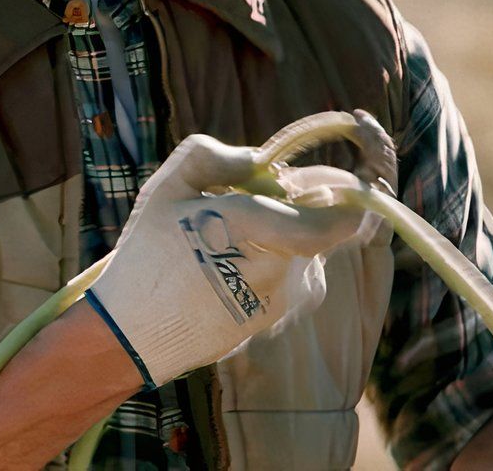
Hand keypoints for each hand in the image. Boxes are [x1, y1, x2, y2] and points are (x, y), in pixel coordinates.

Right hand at [83, 126, 385, 388]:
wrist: (134, 335)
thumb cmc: (147, 256)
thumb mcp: (166, 188)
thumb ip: (214, 157)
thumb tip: (260, 159)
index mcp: (257, 229)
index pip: (338, 217)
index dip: (355, 197)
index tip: (358, 181)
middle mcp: (281, 270)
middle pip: (314, 226)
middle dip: (292, 208)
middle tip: (246, 201)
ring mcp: (279, 301)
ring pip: (299, 253)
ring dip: (276, 239)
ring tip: (219, 241)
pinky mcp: (270, 321)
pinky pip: (282, 280)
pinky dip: (262, 266)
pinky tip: (219, 270)